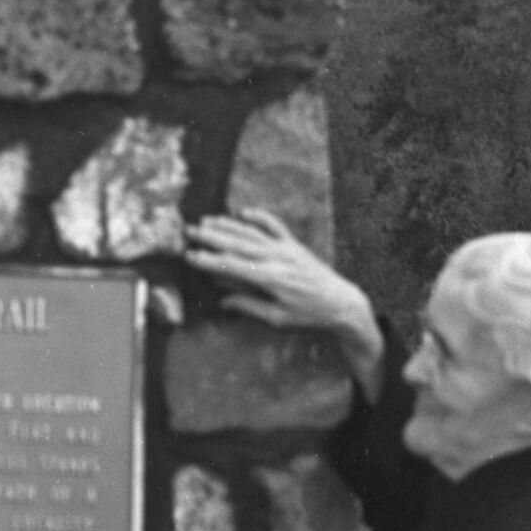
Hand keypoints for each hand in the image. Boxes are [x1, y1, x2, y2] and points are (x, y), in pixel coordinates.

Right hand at [184, 209, 384, 398]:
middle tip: (190, 231)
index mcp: (271, 279)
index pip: (233, 266)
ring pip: (251, 232)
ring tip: (205, 220)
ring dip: (227, 225)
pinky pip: (274, 226)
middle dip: (211, 237)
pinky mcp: (294, 244)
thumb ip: (249, 306)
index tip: (190, 256)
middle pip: (238, 244)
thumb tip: (222, 301)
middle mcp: (277, 258)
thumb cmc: (308, 314)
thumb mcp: (277, 317)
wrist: (340, 301)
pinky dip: (259, 217)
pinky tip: (243, 212)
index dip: (209, 261)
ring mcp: (286, 248)